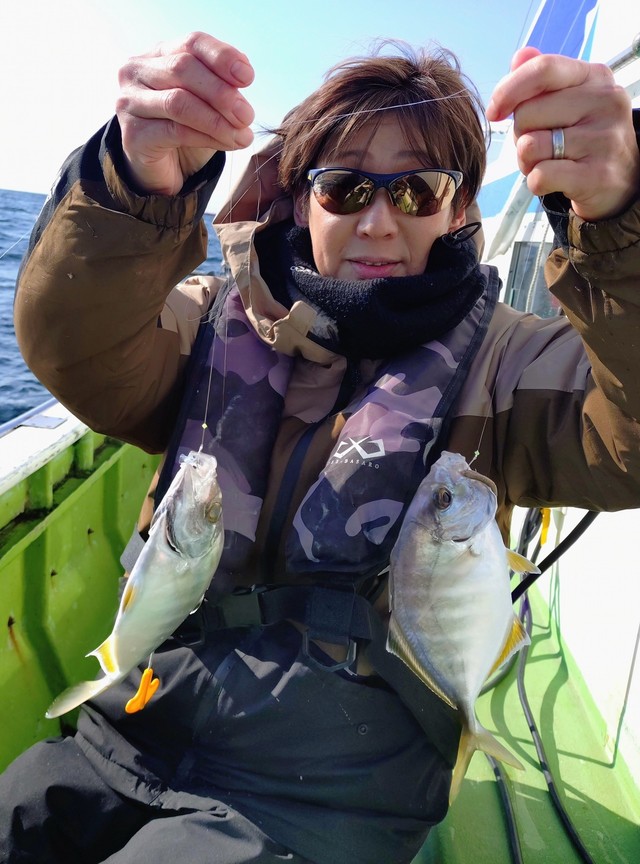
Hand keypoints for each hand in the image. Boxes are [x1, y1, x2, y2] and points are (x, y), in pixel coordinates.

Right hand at [116, 32, 254, 195]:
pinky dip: (207, 138)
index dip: (222, 57)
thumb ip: (222, 85)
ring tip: (242, 135)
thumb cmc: (188, 130)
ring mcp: (130, 102)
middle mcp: (137, 72)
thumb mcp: (208, 102)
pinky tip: (227, 144)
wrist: (165, 170)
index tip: (248, 78)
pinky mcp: (133, 134)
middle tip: (247, 115)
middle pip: (183, 69)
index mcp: (158, 54)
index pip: (191, 42)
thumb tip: (244, 72)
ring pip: (179, 102)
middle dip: (222, 93)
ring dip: (217, 120)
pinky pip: (175, 131)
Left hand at [486, 47, 639, 220]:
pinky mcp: (597, 175)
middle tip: (539, 146)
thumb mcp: (569, 101)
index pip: (543, 69)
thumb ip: (542, 79)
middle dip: (520, 135)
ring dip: (526, 162)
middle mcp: (605, 101)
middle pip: (527, 113)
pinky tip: (555, 181)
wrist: (622, 180)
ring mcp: (604, 138)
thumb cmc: (584, 138)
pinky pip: (540, 176)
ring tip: (547, 162)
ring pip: (530, 147)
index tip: (494, 112)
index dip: (508, 90)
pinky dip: (536, 182)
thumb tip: (519, 57)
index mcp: (595, 77)